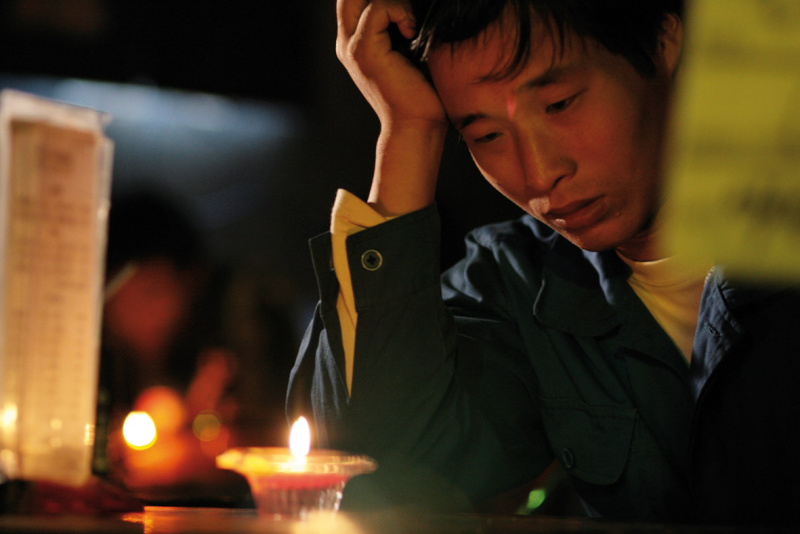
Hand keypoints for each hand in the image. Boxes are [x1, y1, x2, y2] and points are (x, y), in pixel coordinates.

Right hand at [337, 0, 448, 215]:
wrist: (417, 125)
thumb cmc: (423, 92)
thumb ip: (403, 23)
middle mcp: (347, 42)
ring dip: (396, 3)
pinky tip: (413, 33)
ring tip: (412, 26)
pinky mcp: (363, 49)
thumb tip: (415, 3)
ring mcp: (351, 46)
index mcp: (356, 43)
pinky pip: (378, 8)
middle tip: (405, 14)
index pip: (357, 0)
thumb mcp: (412, 49)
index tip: (407, 15)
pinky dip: (400, 12)